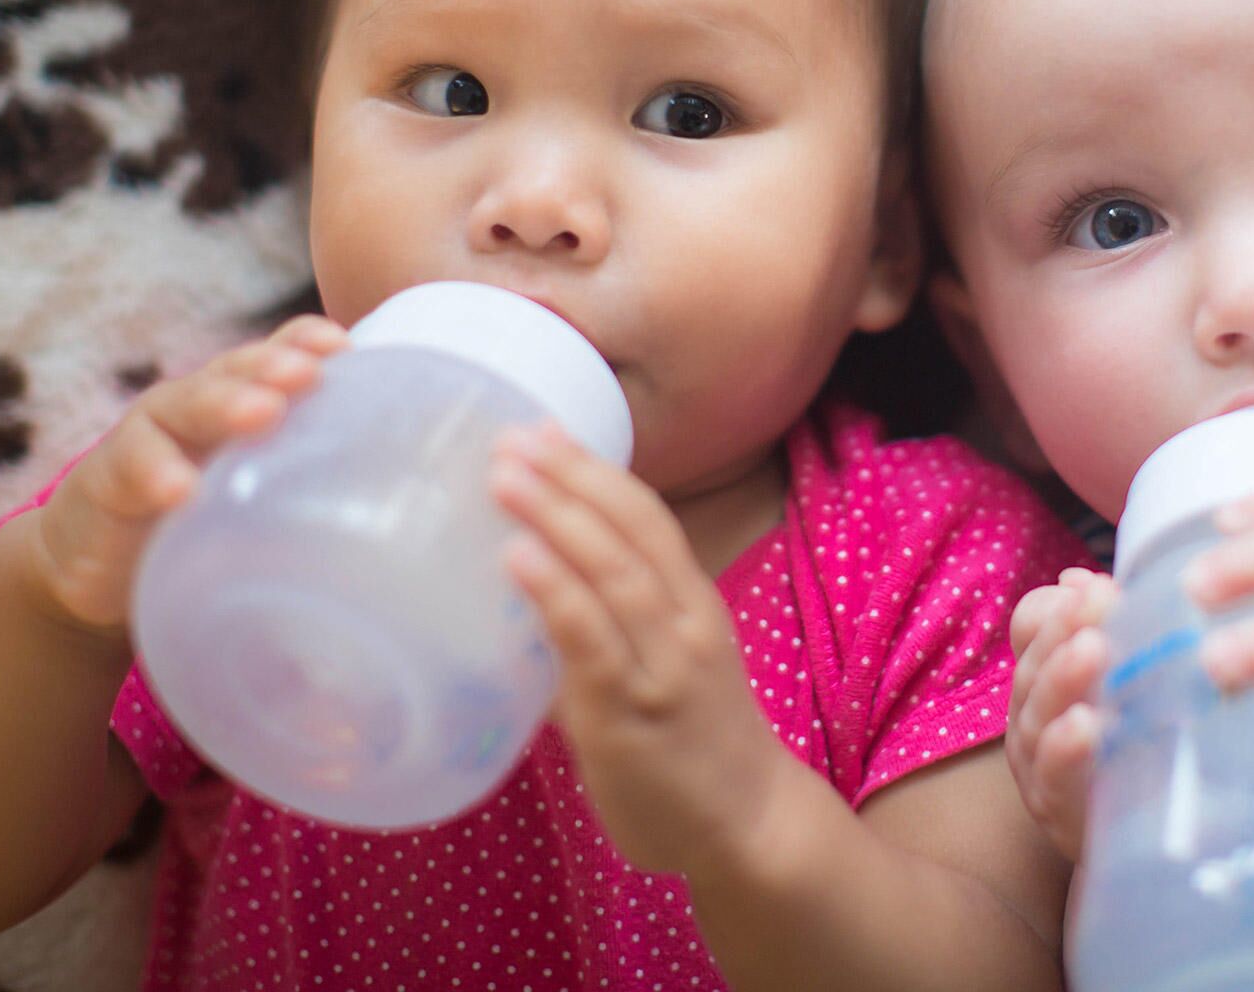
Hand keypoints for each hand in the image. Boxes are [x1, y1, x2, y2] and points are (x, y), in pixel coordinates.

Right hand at [28, 315, 346, 634]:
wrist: (98, 562)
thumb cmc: (200, 521)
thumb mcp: (260, 500)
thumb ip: (314, 490)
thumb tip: (407, 511)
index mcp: (241, 405)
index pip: (276, 359)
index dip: (305, 344)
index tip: (345, 347)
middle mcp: (197, 409)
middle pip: (235, 373)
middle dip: (273, 366)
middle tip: (309, 372)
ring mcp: (149, 439)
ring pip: (184, 407)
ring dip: (223, 405)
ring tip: (261, 411)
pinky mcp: (107, 482)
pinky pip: (130, 470)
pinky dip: (155, 474)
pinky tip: (178, 488)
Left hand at [490, 423, 790, 875]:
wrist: (749, 825)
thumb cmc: (695, 744)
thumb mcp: (667, 665)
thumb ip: (609, 628)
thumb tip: (524, 593)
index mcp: (694, 604)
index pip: (647, 517)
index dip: (595, 469)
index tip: (542, 428)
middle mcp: (686, 624)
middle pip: (630, 530)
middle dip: (570, 477)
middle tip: (509, 437)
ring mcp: (663, 669)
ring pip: (614, 574)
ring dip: (557, 518)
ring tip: (505, 478)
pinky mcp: (633, 716)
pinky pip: (592, 643)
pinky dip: (556, 593)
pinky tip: (518, 560)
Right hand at [1005, 569, 1115, 861]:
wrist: (1142, 842)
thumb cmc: (1135, 749)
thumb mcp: (1132, 684)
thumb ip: (1115, 631)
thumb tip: (1085, 578)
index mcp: (1044, 675)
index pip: (1031, 626)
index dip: (1059, 606)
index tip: (1099, 587)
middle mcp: (1029, 714)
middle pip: (1033, 661)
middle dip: (1064, 628)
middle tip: (1099, 600)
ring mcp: (1035, 763)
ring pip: (1035, 712)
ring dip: (1063, 677)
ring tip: (1093, 649)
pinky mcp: (1055, 809)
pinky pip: (1052, 773)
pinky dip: (1065, 747)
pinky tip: (1087, 725)